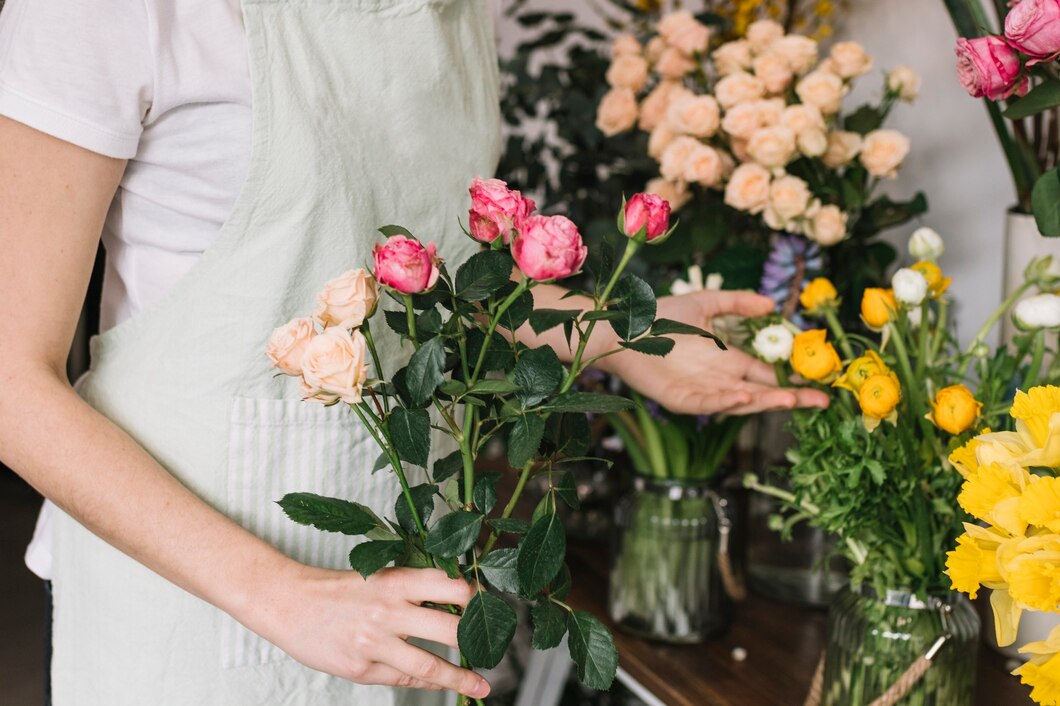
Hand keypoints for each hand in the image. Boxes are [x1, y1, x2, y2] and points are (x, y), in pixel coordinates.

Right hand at [252, 565, 490, 697]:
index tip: (490, 601)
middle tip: (494, 644)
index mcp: (395, 581)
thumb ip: (414, 586)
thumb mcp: (378, 575)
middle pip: (448, 627)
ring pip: (429, 664)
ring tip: (481, 685)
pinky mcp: (361, 668)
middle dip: (476, 638)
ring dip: (460, 677)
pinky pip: (404, 679)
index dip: (473, 594)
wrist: (289, 604)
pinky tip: (443, 684)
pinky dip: (427, 682)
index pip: (448, 584)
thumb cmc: (339, 589)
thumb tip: (457, 595)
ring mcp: (374, 642)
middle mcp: (388, 610)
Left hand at [603, 290, 829, 414]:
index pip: (768, 374)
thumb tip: (771, 304)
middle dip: (791, 398)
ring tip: (790, 400)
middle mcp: (720, 379)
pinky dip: (725, 403)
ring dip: (764, 403)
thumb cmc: (662, 316)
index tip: (821, 382)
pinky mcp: (680, 400)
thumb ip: (738, 303)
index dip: (792, 378)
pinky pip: (707, 404)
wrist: (625, 327)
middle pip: (762, 394)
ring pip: (740, 402)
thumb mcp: (706, 303)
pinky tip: (745, 397)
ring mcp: (701, 392)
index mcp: (729, 360)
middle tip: (823, 401)